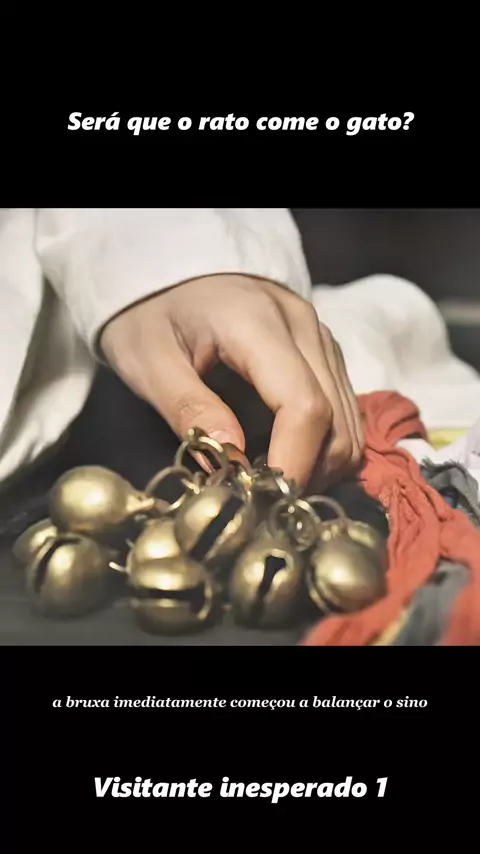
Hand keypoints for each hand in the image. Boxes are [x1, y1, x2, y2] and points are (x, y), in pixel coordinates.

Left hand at [101, 275, 363, 487]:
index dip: (293, 462)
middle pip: (337, 419)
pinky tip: (282, 458)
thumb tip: (231, 461)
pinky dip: (323, 446)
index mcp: (258, 322)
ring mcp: (321, 339)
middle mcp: (304, 327)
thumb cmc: (150, 314)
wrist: (170, 272)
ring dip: (319, 464)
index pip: (303, 405)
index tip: (265, 503)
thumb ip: (187, 407)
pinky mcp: (325, 353)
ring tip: (270, 485)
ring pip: (349, 421)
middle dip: (308, 473)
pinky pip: (344, 411)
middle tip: (262, 504)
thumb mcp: (146, 359)